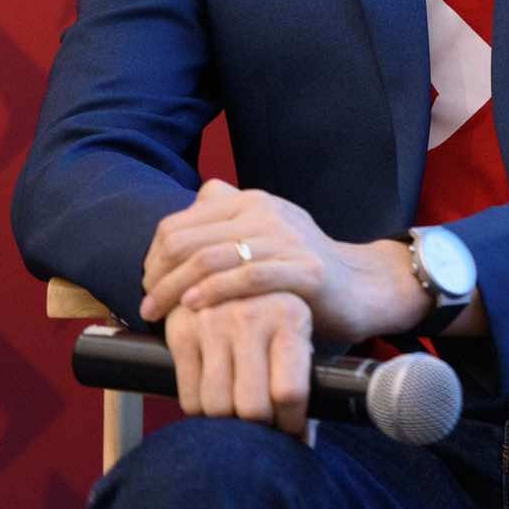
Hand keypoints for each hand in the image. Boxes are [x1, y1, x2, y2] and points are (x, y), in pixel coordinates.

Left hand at [139, 179, 421, 339]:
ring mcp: (287, 239)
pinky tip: (194, 308)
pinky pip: (249, 278)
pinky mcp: (305, 270)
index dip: (154, 255)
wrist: (360, 287)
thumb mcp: (267, 232)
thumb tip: (203, 194)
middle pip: (190, 241)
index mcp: (251, 202)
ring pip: (212, 258)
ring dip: (175, 289)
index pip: (181, 223)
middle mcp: (266, 213)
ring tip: (158, 313)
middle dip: (158, 275)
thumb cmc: (301, 267)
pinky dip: (214, 292)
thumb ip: (233, 214)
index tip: (148, 284)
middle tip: (148, 304)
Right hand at [165, 292, 312, 432]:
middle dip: (261, 429)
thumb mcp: (299, 327)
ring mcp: (213, 323)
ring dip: (230, 423)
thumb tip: (303, 437)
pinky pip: (190, 397)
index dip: (291, 425)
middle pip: (252, 407)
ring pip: (218, 407)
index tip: (291, 433)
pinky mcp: (181, 331)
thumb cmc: (275, 310)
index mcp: (290, 316)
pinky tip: (216, 400)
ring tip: (241, 413)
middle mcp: (251, 317)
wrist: (230, 266)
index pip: (289, 392)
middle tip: (264, 427)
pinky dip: (202, 411)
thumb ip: (303, 374)